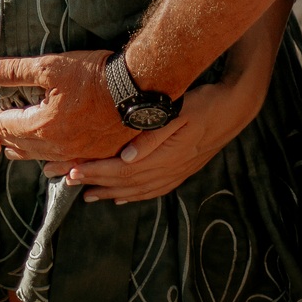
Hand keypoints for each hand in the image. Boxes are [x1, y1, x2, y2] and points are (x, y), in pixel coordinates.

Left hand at [0, 50, 128, 161]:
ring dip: (23, 151)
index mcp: (42, 125)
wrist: (136, 88)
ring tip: (11, 151)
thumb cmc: (93, 74)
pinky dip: (50, 159)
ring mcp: (76, 152)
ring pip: (41, 157)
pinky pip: (65, 162)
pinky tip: (50, 161)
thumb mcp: (51, 66)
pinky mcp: (94, 153)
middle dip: (1, 138)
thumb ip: (15, 71)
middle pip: (20, 145)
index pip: (5, 126)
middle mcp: (56, 146)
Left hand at [44, 80, 259, 203]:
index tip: (71, 170)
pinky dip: (133, 196)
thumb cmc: (204, 103)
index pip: (120, 169)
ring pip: (136, 190)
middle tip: (66, 181)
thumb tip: (126, 157)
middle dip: (94, 182)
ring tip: (87, 194)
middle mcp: (168, 170)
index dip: (95, 171)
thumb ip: (152, 135)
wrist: (235, 108)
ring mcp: (176, 173)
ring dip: (110, 193)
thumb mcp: (179, 111)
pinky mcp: (181, 171)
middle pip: (124, 182)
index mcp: (164, 156)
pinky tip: (122, 198)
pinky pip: (152, 191)